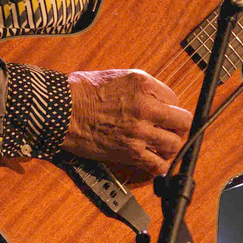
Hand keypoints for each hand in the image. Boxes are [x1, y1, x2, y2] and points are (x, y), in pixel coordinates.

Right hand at [61, 69, 192, 181]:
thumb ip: (141, 89)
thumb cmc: (80, 91)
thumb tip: (156, 100)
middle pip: (182, 121)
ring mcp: (139, 130)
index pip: (174, 99)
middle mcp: (146, 106)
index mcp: (143, 84)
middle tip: (169, 130)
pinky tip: (155, 161)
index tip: (163, 115)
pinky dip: (160, 165)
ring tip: (161, 146)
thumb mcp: (117, 77)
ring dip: (170, 146)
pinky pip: (158, 164)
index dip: (169, 108)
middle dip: (178, 127)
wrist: (60, 110)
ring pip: (175, 143)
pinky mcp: (130, 151)